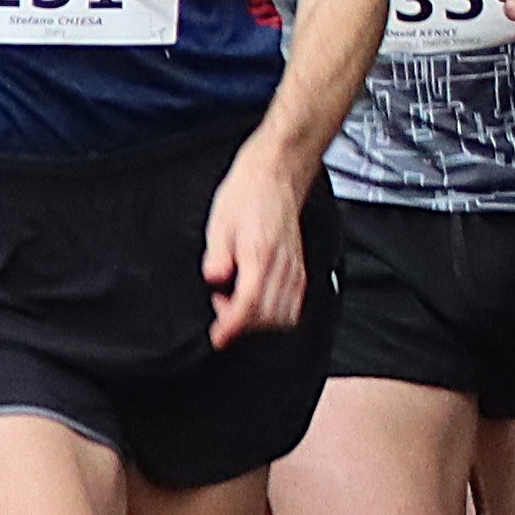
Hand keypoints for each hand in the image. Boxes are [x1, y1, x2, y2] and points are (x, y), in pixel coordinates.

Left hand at [198, 133, 316, 348]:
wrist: (275, 177)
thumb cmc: (246, 196)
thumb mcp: (219, 224)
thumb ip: (217, 256)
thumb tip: (214, 280)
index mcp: (260, 255)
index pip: (249, 306)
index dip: (231, 327)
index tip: (218, 337)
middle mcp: (282, 266)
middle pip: (268, 318)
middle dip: (243, 325)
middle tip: (222, 309)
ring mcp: (295, 269)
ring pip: (285, 316)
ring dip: (261, 322)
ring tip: (237, 305)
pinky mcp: (300, 269)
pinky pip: (295, 305)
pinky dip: (277, 315)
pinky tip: (259, 304)